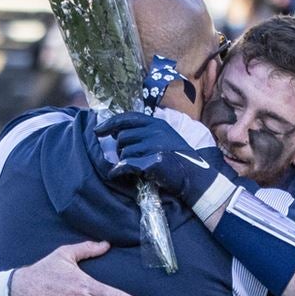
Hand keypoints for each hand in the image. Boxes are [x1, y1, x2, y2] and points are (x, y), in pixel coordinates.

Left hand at [95, 112, 219, 205]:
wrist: (196, 177)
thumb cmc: (179, 159)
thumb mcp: (166, 137)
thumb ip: (146, 132)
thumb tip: (117, 133)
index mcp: (157, 123)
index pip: (127, 118)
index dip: (109, 124)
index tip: (97, 131)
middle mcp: (155, 132)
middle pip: (122, 137)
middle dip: (120, 149)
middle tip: (129, 158)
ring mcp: (154, 146)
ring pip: (123, 153)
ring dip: (125, 161)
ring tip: (137, 167)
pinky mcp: (151, 162)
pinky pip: (125, 165)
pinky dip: (118, 171)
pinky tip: (117, 174)